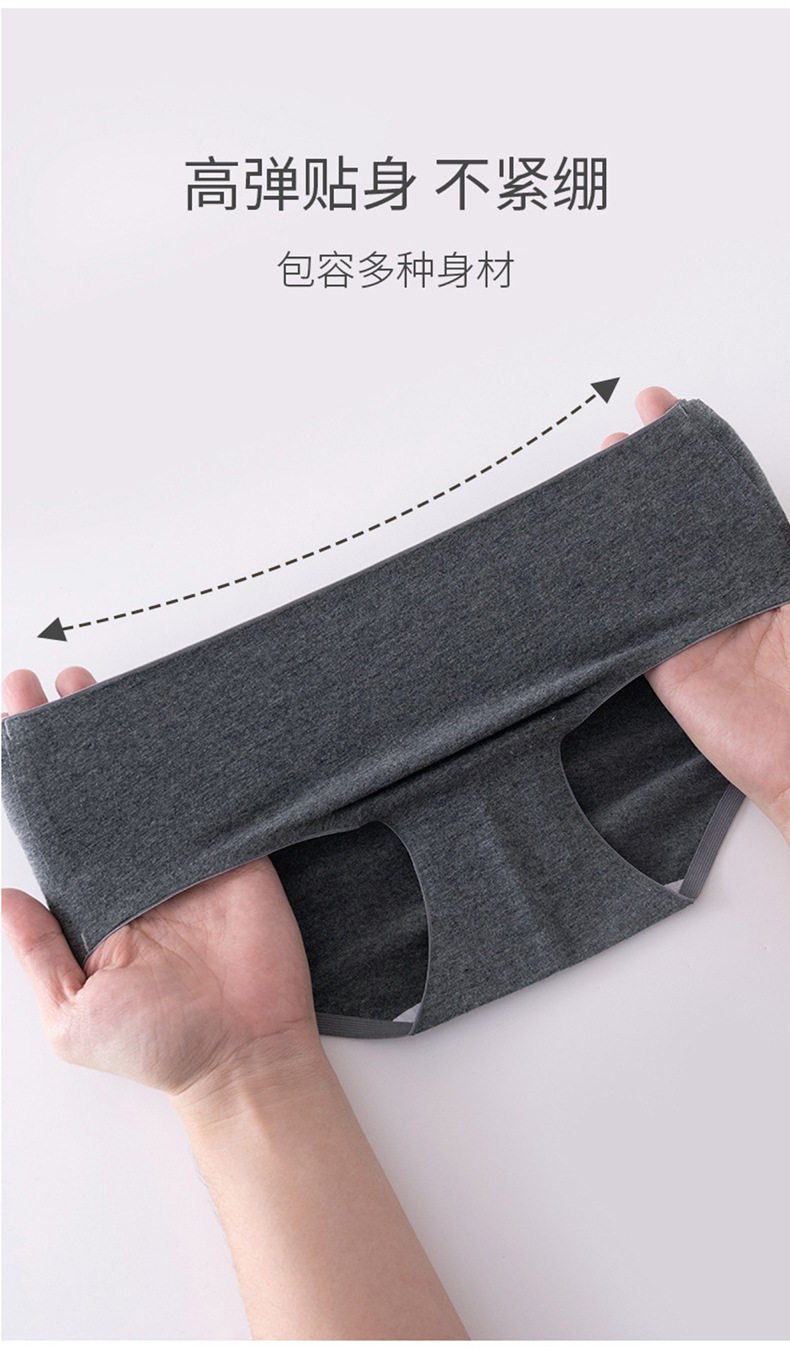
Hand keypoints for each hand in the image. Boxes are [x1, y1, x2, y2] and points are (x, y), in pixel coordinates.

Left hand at [2, 667, 325, 1105]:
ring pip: (151, 783)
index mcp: (92, 901)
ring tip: (98, 685)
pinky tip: (177, 720)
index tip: (18, 713)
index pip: (56, 821)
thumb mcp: (69, 1015)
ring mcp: (186, 859)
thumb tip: (2, 893)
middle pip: (98, 787)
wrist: (243, 1059)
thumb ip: (36, 951)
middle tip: (57, 682)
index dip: (35, 768)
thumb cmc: (157, 1048)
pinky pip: (213, 798)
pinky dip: (199, 762)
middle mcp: (135, 872)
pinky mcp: (234, 854)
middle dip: (75, 732)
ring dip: (126, 732)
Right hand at [602, 386, 789, 842]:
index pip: (726, 501)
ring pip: (649, 569)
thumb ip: (770, 544)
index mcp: (772, 570)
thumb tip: (749, 501)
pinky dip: (606, 598)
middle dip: (648, 482)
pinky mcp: (668, 668)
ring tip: (593, 485)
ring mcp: (698, 630)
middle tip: (620, 442)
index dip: (694, 457)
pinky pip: (628, 626)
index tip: (666, 412)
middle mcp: (732, 596)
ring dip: (620, 530)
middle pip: (681, 528)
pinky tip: (583, 565)